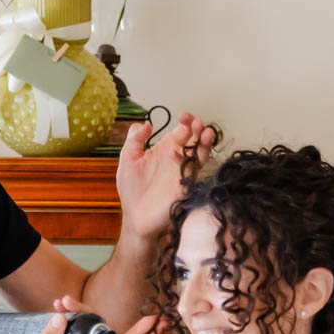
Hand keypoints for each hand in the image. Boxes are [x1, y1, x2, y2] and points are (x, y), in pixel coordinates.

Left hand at [116, 111, 217, 239]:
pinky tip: (200, 151)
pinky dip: (201, 160)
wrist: (136, 218)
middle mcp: (178, 159)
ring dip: (205, 142)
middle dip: (198, 129)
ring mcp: (184, 172)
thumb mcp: (127, 160)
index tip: (184, 116)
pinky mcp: (187, 186)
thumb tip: (146, 124)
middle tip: (196, 123)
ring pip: (201, 153)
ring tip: (206, 132)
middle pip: (194, 140)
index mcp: (165, 150)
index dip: (185, 122)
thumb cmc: (132, 191)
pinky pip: (197, 171)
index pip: (181, 131)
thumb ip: (134, 140)